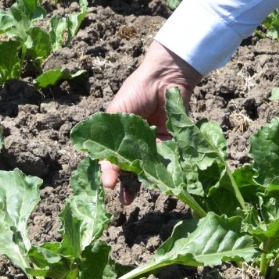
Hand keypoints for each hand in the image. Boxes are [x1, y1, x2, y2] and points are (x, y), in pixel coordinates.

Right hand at [99, 41, 201, 205]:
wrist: (165, 77)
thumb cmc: (136, 92)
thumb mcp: (116, 117)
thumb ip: (110, 144)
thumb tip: (105, 174)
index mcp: (122, 138)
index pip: (115, 162)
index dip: (111, 175)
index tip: (108, 186)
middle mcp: (139, 145)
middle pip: (133, 170)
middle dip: (128, 186)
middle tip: (125, 201)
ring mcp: (156, 145)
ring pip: (150, 169)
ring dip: (145, 183)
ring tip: (137, 196)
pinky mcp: (174, 144)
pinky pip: (168, 161)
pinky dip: (163, 171)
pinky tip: (158, 180)